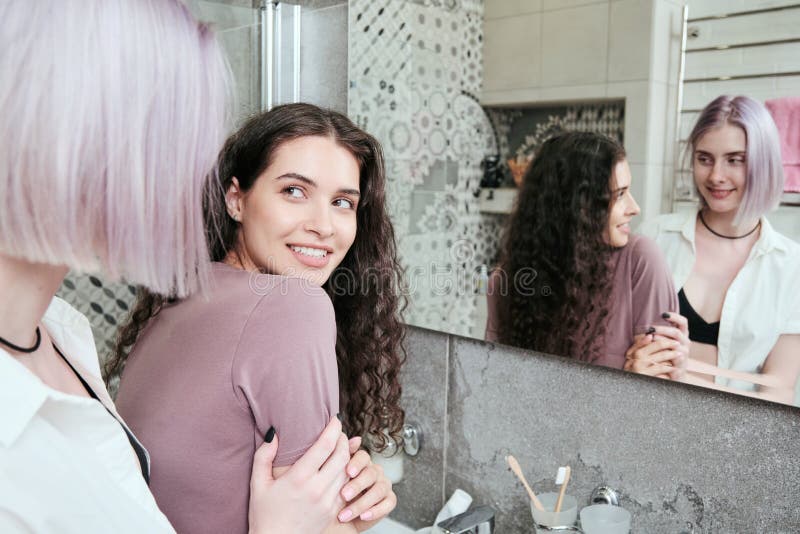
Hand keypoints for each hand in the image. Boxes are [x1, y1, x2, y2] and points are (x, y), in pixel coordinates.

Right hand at [248, 417, 350, 533]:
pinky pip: (347, 486)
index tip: (335, 418)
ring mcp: (328, 501)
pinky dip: (347, 473)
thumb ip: (264, 456)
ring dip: (347, 455)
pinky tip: (341, 466)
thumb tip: (273, 433)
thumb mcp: (258, 484)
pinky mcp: (333, 511)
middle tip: (338, 430)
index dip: (334, 428)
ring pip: (348, 470)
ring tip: (341, 446)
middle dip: (343, 439)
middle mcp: (317, 489)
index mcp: (299, 478)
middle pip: (341, 455)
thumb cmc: (264, 514)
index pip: (325, 446)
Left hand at [338, 438, 396, 531]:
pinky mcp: (389, 500)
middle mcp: (374, 471)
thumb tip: (354, 439)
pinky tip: (364, 516)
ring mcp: (383, 485)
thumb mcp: (332, 477)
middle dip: (357, 485)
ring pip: (380, 488)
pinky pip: (389, 502)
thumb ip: (340, 457)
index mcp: (361, 463)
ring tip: (346, 513)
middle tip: (344, 495)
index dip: (357, 463)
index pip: (363, 456)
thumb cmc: (333, 496)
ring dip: (363, 502)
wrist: (336, 520)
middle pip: (372, 472)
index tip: (348, 472)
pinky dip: (376, 510)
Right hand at [624, 334, 681, 377]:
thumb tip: (650, 335)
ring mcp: (641, 371)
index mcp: (635, 352)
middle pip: (660, 354)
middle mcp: (637, 361)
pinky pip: (661, 376)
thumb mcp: (632, 355)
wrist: (626, 385)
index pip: (654, 344)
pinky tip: (673, 372)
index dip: (667, 342)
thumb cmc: (631, 367)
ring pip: (662, 365)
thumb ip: (640, 345)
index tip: (676, 342)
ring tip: (679, 362)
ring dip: (672, 363)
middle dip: (672, 352)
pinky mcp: (646, 378)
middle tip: (681, 352)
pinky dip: (668, 374)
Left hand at [650, 312, 689, 379]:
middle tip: (651, 328)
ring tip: (651, 338)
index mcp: (682, 335)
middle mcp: (685, 344)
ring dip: (662, 341)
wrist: (674, 374)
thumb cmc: (668, 354)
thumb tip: (651, 324)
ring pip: (675, 345)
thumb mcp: (665, 342)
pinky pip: (673, 359)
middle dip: (663, 329)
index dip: (675, 317)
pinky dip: (664, 355)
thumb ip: (661, 332)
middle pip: (677, 333)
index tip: (664, 314)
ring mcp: (684, 355)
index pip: (683, 322)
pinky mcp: (681, 366)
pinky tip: (654, 353)